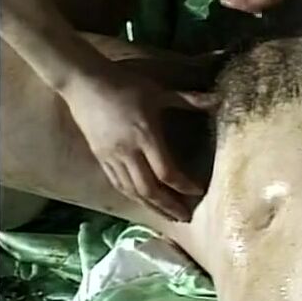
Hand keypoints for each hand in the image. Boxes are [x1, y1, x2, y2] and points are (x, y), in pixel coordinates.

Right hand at [62, 67, 218, 221]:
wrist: (83, 82)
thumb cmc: (125, 85)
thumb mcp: (159, 92)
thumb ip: (189, 99)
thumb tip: (218, 99)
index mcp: (145, 135)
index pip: (166, 171)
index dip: (183, 185)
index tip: (198, 191)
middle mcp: (128, 151)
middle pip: (149, 189)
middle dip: (169, 206)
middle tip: (186, 217)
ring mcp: (112, 157)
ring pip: (132, 191)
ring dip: (152, 207)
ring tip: (168, 216)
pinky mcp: (100, 158)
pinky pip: (118, 184)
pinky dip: (133, 197)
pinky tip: (144, 202)